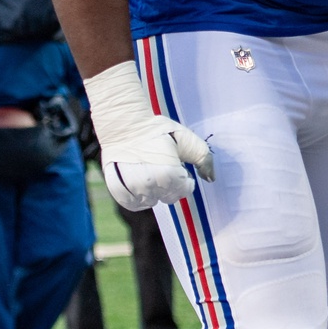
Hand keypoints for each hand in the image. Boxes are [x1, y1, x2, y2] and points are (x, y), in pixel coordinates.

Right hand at [83, 59, 215, 209]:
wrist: (125, 124)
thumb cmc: (158, 130)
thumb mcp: (187, 139)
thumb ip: (204, 159)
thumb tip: (211, 178)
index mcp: (169, 174)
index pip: (184, 190)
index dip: (184, 178)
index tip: (178, 165)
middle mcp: (149, 184)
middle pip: (168, 197)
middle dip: (171, 185)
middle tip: (163, 167)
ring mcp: (132, 188)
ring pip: (151, 201)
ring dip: (154, 192)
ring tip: (150, 173)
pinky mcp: (117, 189)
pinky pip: (132, 204)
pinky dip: (138, 200)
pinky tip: (140, 187)